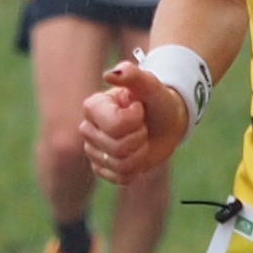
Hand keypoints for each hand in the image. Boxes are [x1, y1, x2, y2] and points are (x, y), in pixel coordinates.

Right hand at [79, 55, 189, 185]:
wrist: (166, 122)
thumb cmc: (157, 100)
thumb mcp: (150, 84)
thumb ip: (132, 75)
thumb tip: (109, 74)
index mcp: (92, 106)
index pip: (115, 126)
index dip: (135, 120)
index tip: (139, 109)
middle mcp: (87, 129)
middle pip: (118, 148)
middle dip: (140, 137)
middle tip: (142, 125)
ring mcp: (93, 151)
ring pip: (121, 165)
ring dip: (140, 153)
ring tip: (140, 138)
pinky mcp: (102, 169)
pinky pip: (122, 177)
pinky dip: (137, 168)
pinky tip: (137, 153)